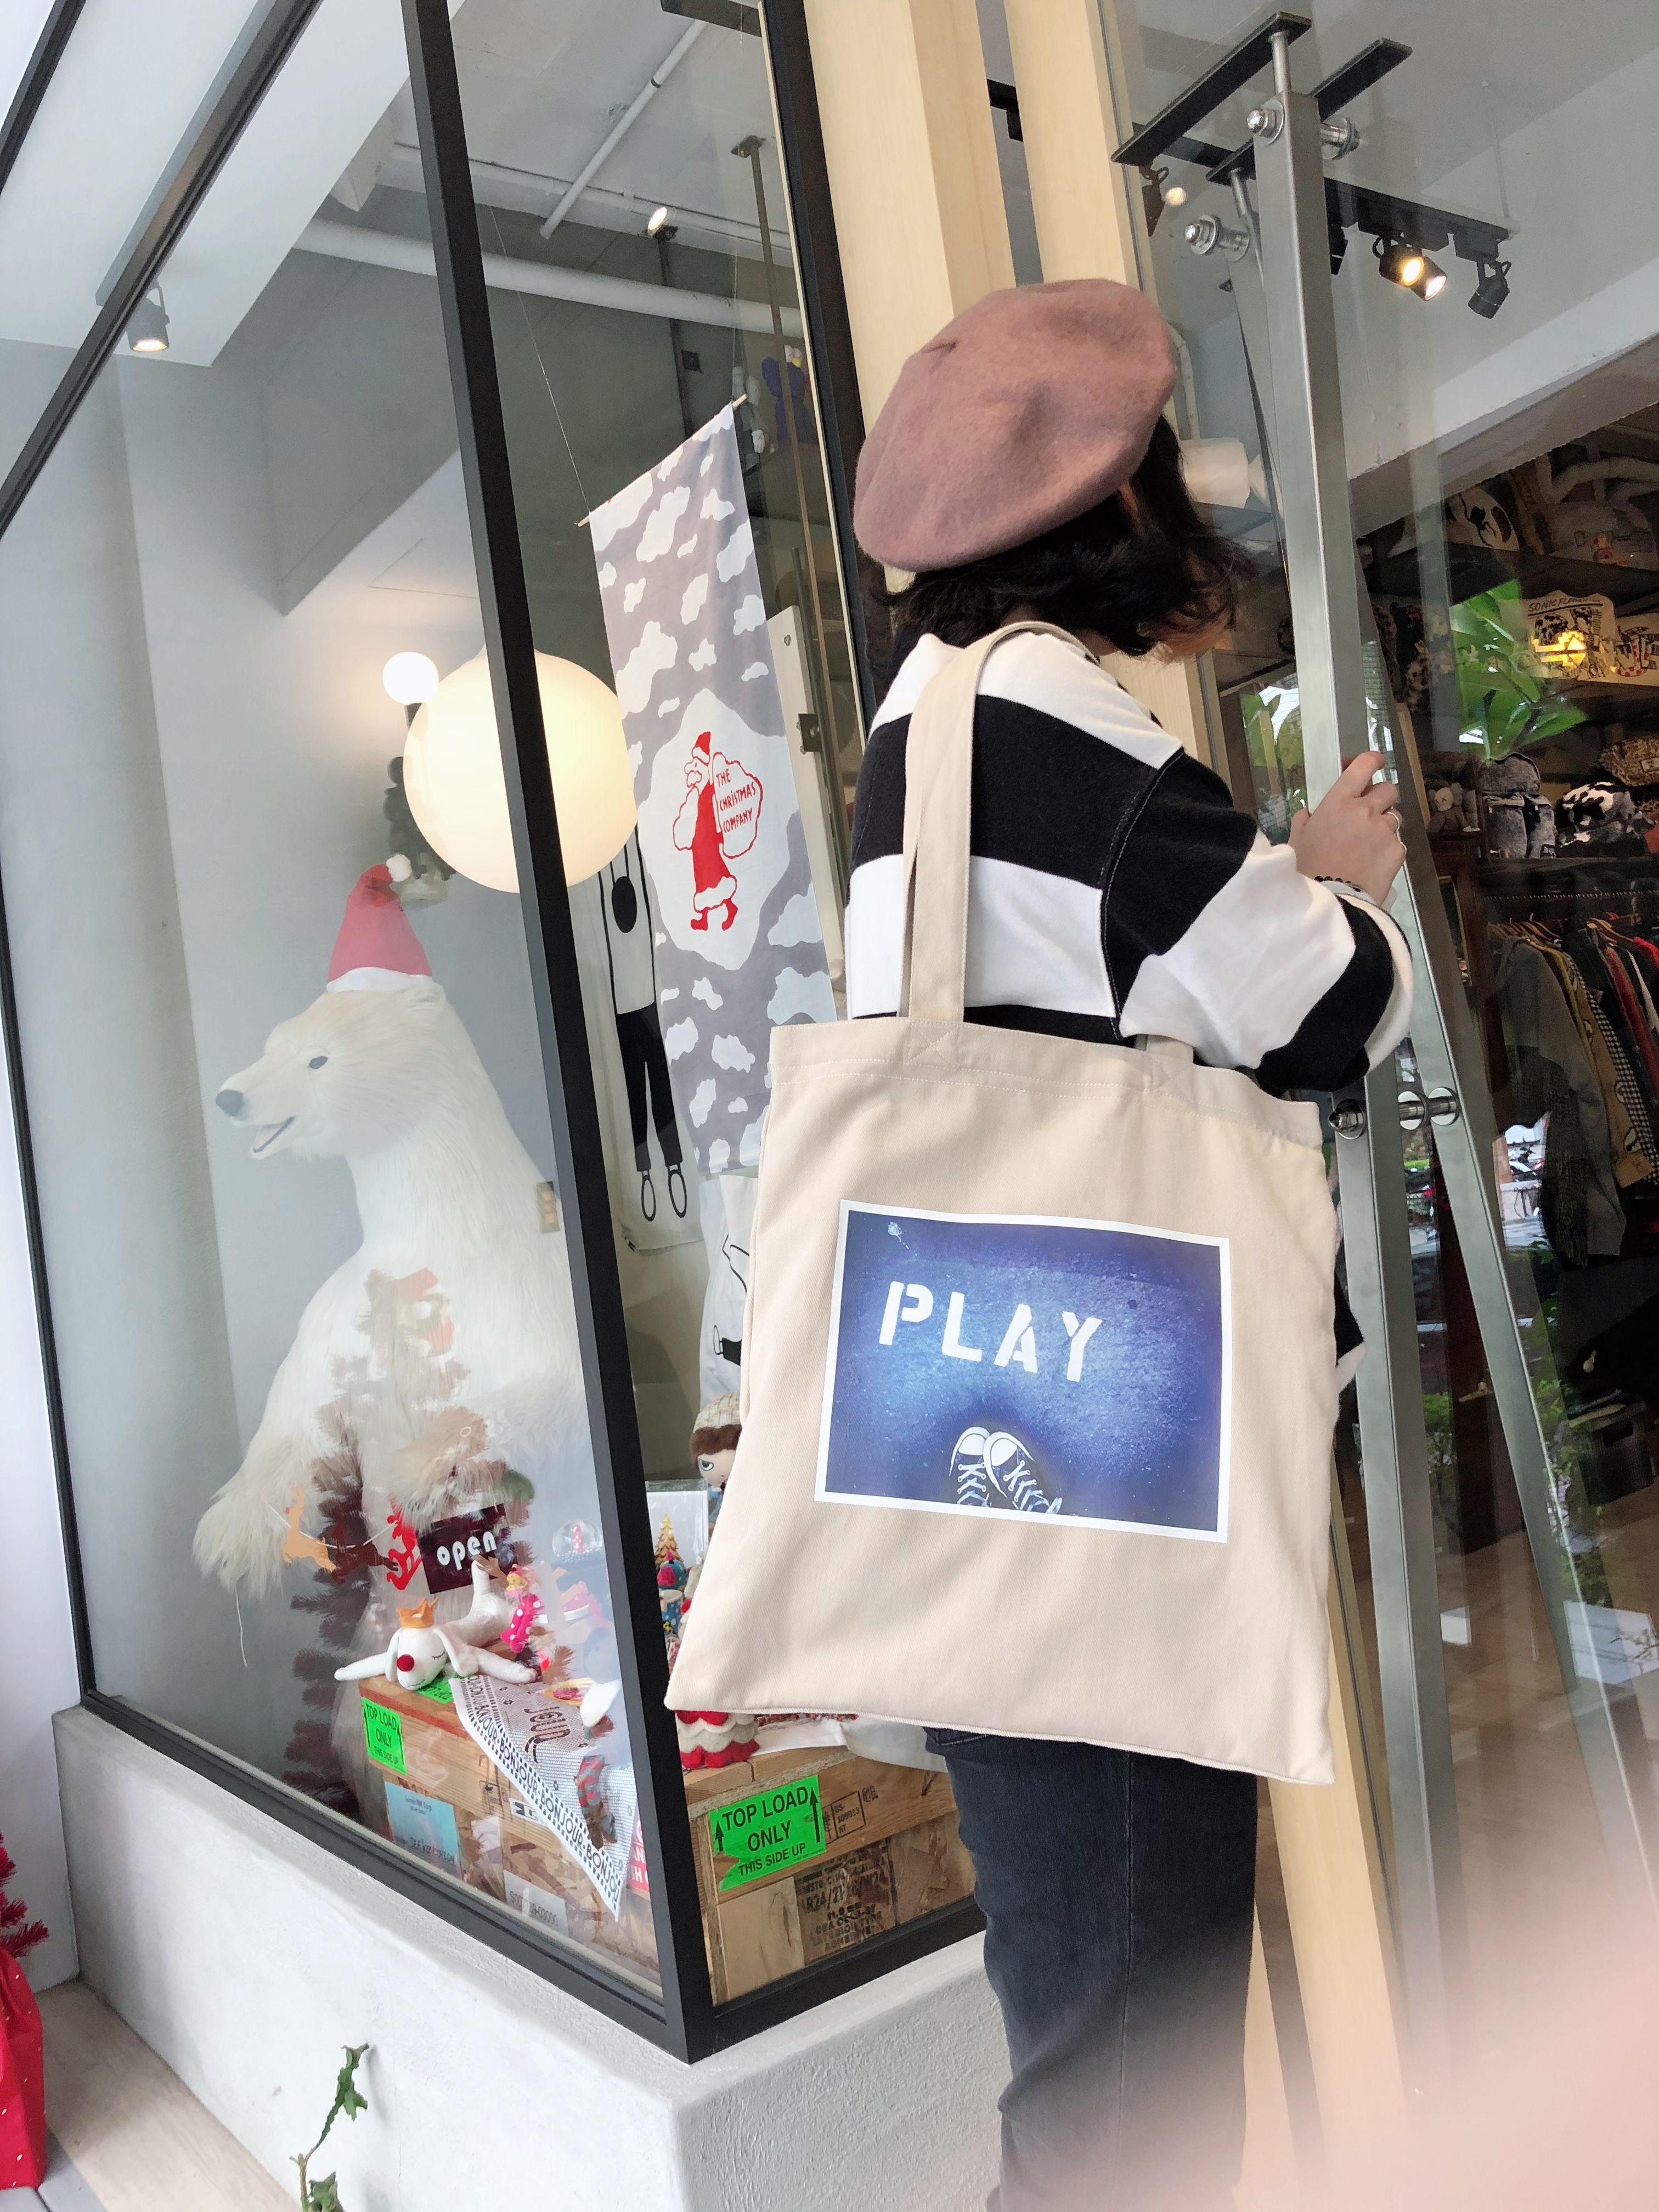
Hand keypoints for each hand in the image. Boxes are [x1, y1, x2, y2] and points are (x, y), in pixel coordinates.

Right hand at [1288, 751, 1405, 904]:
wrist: (1331, 902)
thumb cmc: (1307, 870)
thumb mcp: (1296, 841)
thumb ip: (1305, 821)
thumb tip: (1310, 814)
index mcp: (1339, 801)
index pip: (1364, 765)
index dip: (1373, 760)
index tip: (1375, 762)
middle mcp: (1366, 810)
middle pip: (1387, 789)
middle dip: (1380, 798)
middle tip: (1368, 814)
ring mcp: (1384, 831)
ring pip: (1394, 817)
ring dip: (1384, 826)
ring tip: (1369, 845)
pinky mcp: (1397, 852)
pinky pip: (1397, 844)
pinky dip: (1388, 850)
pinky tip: (1373, 865)